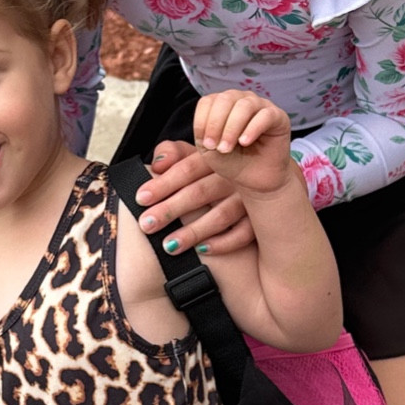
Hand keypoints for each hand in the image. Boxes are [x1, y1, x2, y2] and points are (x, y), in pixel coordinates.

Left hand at [135, 139, 253, 256]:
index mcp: (216, 158)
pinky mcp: (260, 219)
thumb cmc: (219, 168)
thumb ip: (174, 152)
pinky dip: (223, 243)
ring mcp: (250, 198)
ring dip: (193, 232)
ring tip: (168, 246)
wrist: (263, 175)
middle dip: (171, 209)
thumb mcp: (198, 154)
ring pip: (221, 216)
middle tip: (146, 225)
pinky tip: (202, 251)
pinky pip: (243, 234)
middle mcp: (234, 177)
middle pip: (200, 192)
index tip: (141, 198)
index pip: (187, 168)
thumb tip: (157, 165)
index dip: (163, 183)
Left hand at [192, 91, 295, 197]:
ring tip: (227, 148)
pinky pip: (265, 115)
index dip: (202, 120)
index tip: (206, 144)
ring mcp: (261, 105)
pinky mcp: (278, 116)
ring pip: (244, 105)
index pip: (208, 101)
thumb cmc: (233, 161)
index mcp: (222, 105)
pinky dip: (252, 129)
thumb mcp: (210, 150)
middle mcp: (241, 100)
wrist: (256, 180)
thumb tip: (207, 123)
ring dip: (232, 128)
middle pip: (225, 100)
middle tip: (215, 147)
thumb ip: (204, 133)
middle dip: (216, 124)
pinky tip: (244, 142)